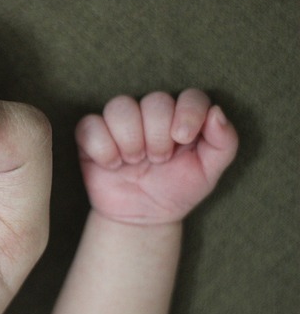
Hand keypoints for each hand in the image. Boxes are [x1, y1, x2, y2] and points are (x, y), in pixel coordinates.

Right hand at [76, 89, 237, 224]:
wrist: (142, 217)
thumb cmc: (176, 190)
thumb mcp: (208, 172)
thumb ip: (224, 143)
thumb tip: (216, 113)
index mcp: (181, 117)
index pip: (190, 96)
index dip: (188, 113)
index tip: (183, 139)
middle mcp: (149, 114)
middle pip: (154, 101)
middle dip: (158, 135)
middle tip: (158, 160)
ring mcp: (118, 123)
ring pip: (120, 106)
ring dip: (130, 139)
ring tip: (134, 162)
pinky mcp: (91, 136)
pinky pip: (89, 125)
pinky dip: (102, 147)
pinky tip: (112, 165)